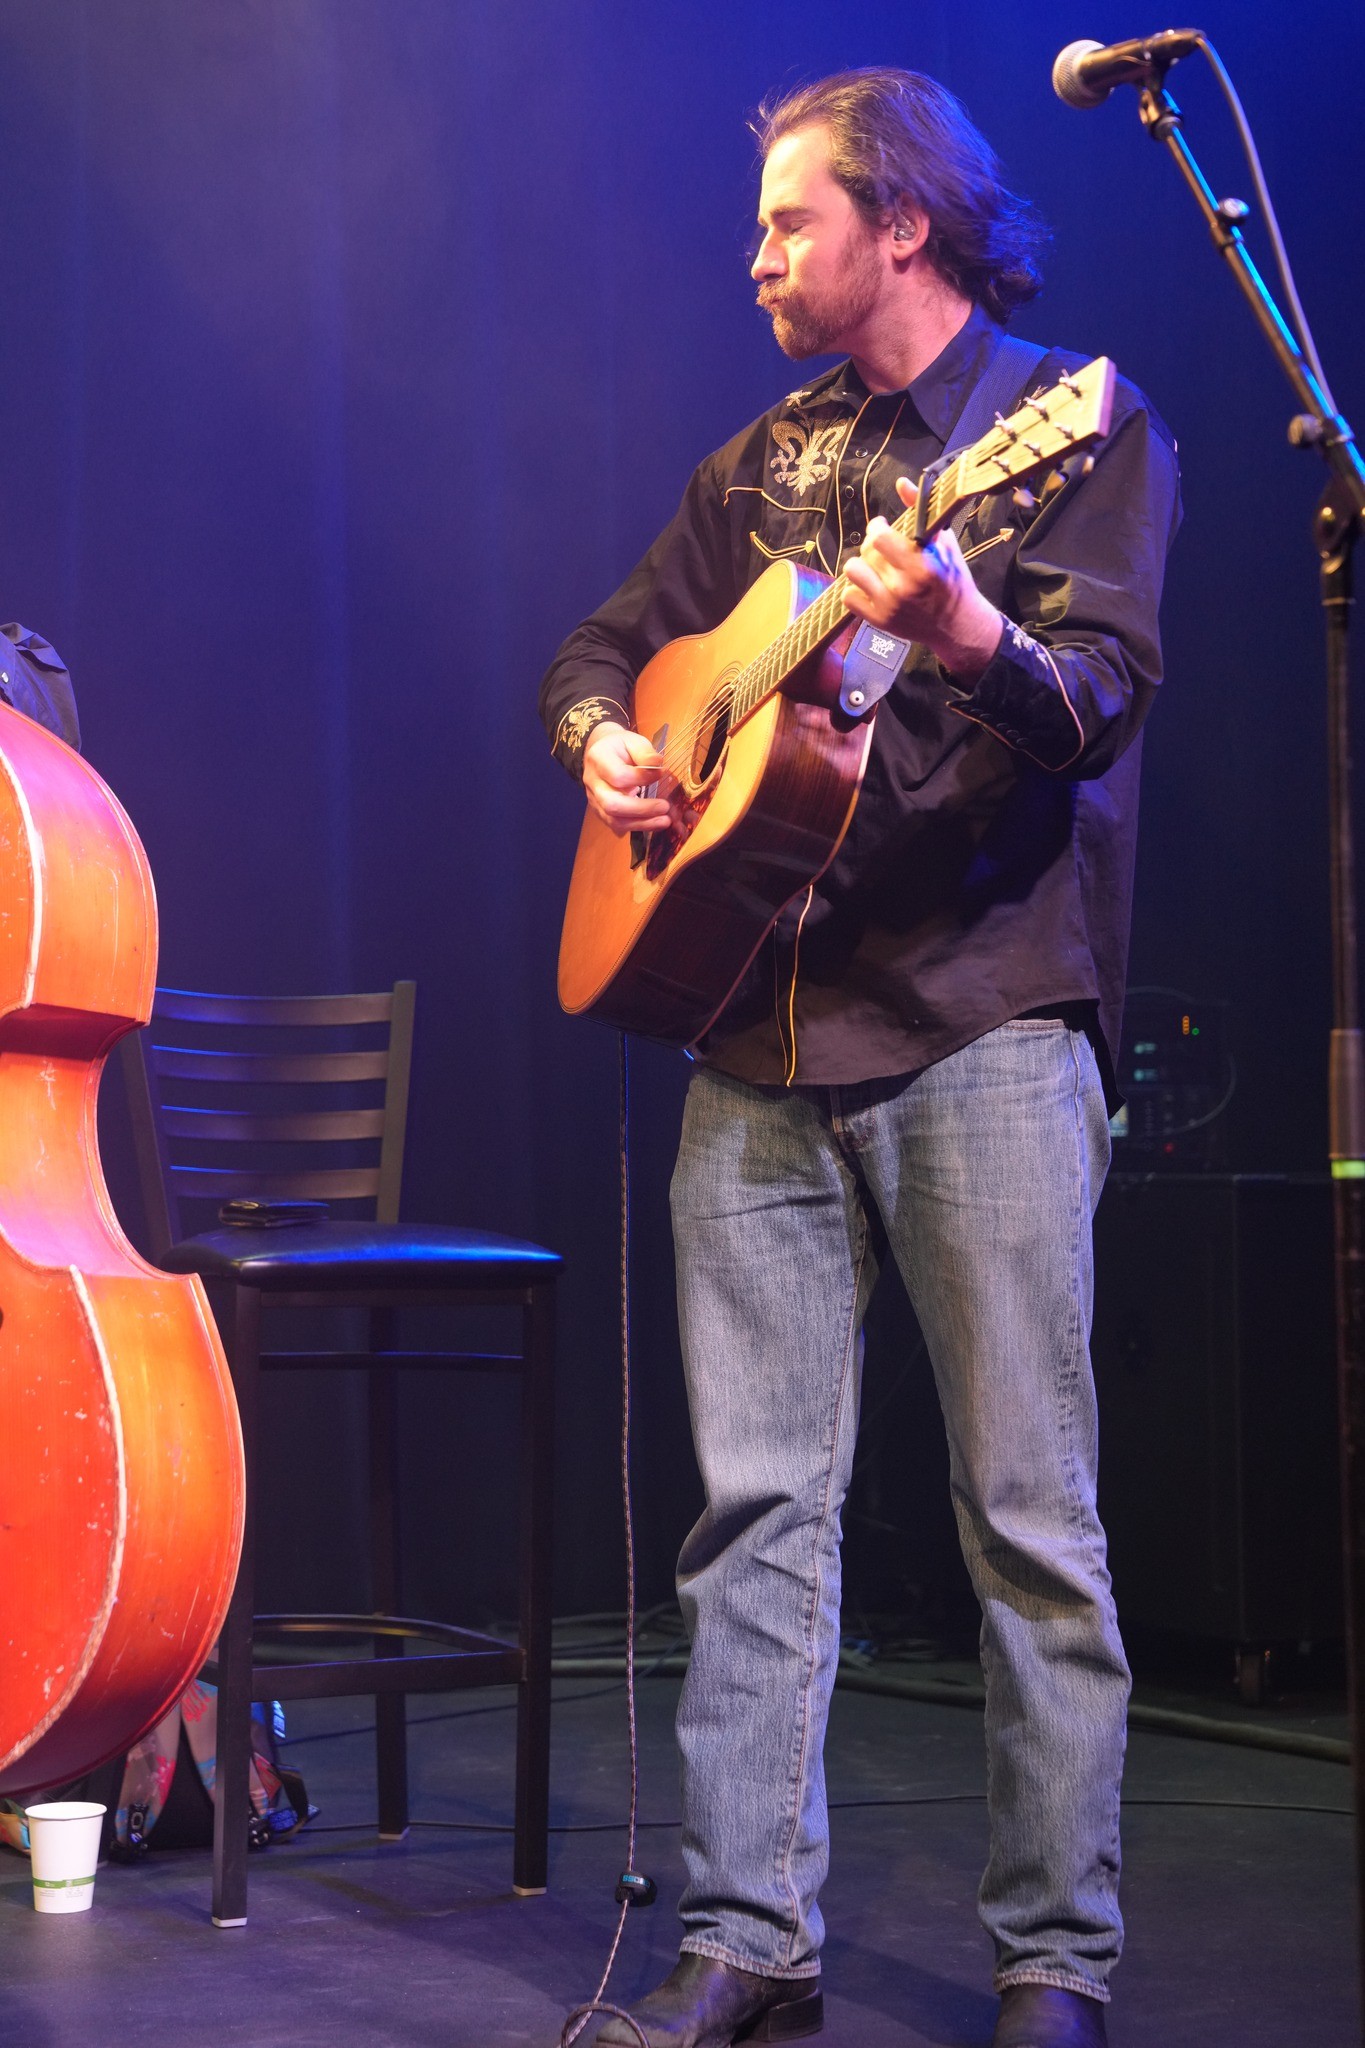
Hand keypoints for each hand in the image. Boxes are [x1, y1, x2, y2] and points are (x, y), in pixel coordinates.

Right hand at [582, 722, 671, 836]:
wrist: (601, 753)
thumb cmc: (620, 747)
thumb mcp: (633, 740)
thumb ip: (645, 753)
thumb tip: (658, 767)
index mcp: (598, 759)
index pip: (618, 776)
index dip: (641, 778)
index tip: (661, 774)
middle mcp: (592, 782)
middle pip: (611, 804)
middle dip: (641, 810)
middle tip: (665, 807)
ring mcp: (594, 799)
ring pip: (613, 820)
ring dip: (641, 823)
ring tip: (665, 821)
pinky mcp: (600, 811)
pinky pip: (616, 825)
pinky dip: (636, 827)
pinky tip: (654, 823)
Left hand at [842, 477, 1003, 683]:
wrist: (957, 625)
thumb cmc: (952, 580)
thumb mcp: (945, 544)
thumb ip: (921, 512)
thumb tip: (902, 483)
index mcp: (922, 564)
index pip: (880, 537)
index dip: (877, 528)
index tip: (883, 528)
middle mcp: (904, 586)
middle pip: (866, 552)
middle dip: (871, 545)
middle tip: (881, 549)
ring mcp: (890, 605)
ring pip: (853, 572)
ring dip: (861, 565)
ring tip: (873, 567)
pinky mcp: (880, 621)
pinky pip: (849, 597)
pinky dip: (855, 589)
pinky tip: (869, 586)